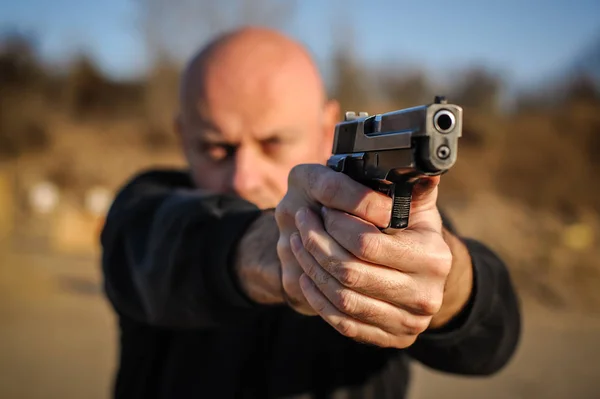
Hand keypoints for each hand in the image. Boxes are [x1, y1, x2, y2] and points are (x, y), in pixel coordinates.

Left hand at [285, 165, 453, 347]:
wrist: (422, 277)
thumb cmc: (412, 232)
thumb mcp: (416, 205)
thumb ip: (415, 185)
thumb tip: (425, 164)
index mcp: (432, 257)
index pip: (367, 243)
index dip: (336, 224)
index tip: (321, 208)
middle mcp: (424, 295)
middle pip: (350, 272)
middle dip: (317, 243)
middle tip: (302, 222)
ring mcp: (408, 322)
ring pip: (342, 298)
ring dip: (311, 268)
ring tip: (298, 243)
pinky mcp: (390, 339)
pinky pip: (343, 322)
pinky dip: (318, 299)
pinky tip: (306, 276)